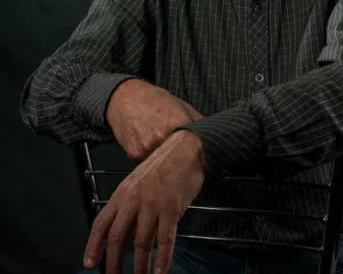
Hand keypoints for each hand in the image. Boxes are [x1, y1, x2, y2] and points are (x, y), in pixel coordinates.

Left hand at [83, 129, 204, 273]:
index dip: (93, 245)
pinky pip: (165, 239)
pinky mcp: (171, 208)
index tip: (90, 263)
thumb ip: (130, 204)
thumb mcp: (138, 180)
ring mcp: (152, 204)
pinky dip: (162, 259)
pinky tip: (160, 271)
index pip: (102, 222)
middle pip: (117, 237)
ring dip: (140, 266)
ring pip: (141, 242)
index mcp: (123, 192)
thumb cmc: (163, 165)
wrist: (185, 148)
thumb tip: (125, 232)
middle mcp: (134, 200)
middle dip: (113, 263)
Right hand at [106, 78, 202, 159]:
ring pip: (163, 164)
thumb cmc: (153, 100)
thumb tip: (213, 136)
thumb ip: (197, 121)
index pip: (195, 148)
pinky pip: (148, 163)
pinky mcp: (135, 154)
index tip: (198, 158)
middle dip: (181, 158)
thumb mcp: (181, 105)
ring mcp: (148, 147)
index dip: (198, 155)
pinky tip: (148, 144)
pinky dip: (150, 158)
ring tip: (161, 146)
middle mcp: (163, 136)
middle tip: (179, 154)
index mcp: (178, 122)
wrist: (125, 98)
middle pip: (179, 158)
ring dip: (165, 160)